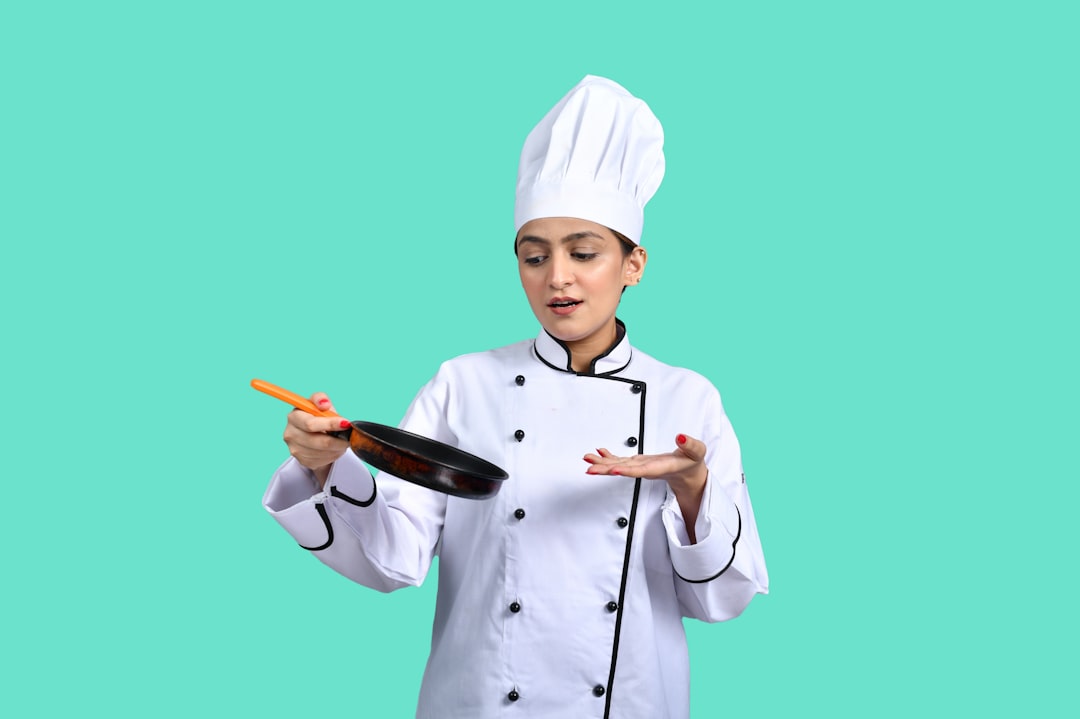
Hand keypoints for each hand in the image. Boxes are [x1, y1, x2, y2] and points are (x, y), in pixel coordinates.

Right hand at [282, 392, 349, 486]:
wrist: (314, 435)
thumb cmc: (317, 417)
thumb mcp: (319, 405)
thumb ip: (321, 399)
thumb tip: (324, 404)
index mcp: (294, 417)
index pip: (310, 424)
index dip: (330, 424)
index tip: (346, 423)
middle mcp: (290, 434)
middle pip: (317, 441)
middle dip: (337, 440)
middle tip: (349, 437)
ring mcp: (295, 449)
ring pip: (322, 452)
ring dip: (337, 448)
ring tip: (343, 441)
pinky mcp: (302, 460)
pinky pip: (323, 460)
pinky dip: (334, 454)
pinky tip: (335, 448)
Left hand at [584, 434, 708, 541]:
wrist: (689, 473)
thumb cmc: (692, 461)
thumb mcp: (697, 451)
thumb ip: (690, 445)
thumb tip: (681, 437)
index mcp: (660, 468)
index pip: (642, 470)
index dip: (627, 470)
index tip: (613, 470)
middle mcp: (647, 469)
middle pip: (624, 470)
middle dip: (606, 469)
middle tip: (589, 468)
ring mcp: (640, 466)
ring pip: (618, 465)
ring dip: (602, 463)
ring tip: (587, 459)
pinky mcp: (638, 463)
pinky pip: (621, 461)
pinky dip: (609, 457)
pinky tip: (599, 452)